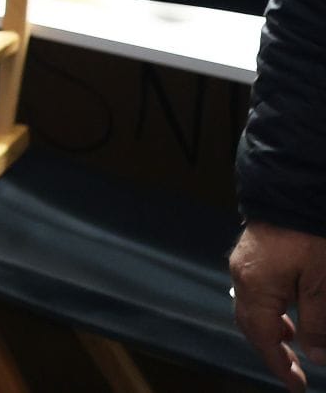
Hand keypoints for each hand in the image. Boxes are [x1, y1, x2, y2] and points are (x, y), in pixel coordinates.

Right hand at [231, 219, 325, 389]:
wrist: (296, 188)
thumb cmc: (310, 233)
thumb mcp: (322, 284)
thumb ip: (318, 323)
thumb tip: (317, 356)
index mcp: (255, 285)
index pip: (262, 336)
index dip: (279, 363)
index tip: (295, 385)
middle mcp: (243, 274)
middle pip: (251, 324)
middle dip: (273, 350)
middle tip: (294, 372)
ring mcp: (246, 262)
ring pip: (255, 308)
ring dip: (274, 330)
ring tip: (295, 343)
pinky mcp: (254, 253)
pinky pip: (259, 291)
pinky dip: (273, 309)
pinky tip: (290, 313)